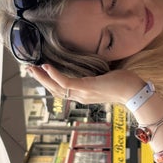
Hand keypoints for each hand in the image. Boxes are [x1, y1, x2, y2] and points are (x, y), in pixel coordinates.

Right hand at [26, 64, 144, 105]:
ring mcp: (82, 93)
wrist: (134, 92)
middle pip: (54, 89)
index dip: (48, 81)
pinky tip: (47, 66)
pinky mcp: (86, 87)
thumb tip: (93, 66)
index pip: (61, 89)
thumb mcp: (105, 77)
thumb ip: (95, 75)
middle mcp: (80, 96)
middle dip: (40, 79)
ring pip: (56, 87)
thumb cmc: (123, 83)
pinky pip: (66, 82)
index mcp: (83, 94)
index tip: (39, 71)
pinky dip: (55, 75)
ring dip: (42, 77)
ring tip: (31, 67)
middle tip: (27, 68)